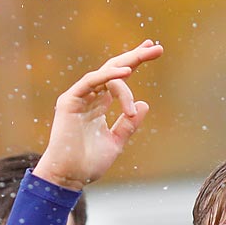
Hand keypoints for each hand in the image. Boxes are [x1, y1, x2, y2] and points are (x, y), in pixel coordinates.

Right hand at [33, 41, 162, 192]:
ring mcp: (79, 97)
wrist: (69, 177)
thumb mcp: (116, 143)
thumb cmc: (88, 163)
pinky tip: (126, 72)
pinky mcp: (70, 101)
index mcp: (99, 105)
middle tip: (156, 47)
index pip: (118, 78)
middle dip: (135, 57)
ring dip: (127, 66)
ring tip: (146, 57)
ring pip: (105, 73)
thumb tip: (144, 105)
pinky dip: (108, 76)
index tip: (154, 51)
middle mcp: (89, 97)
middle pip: (113, 69)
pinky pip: (91, 81)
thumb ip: (128, 125)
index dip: (134, 63)